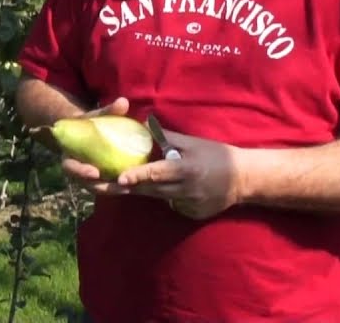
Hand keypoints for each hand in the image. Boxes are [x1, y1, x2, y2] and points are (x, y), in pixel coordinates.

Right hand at [59, 96, 133, 194]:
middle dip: (103, 187)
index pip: (71, 167)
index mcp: (69, 156)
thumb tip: (123, 102)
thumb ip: (108, 110)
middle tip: (120, 187)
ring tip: (130, 189)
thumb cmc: (89, 123)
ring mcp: (87, 177)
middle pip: (87, 184)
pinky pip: (108, 186)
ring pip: (98, 188)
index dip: (81, 171)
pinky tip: (134, 186)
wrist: (87, 131)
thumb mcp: (95, 116)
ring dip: (113, 190)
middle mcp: (76, 170)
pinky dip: (118, 187)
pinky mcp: (100, 179)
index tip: (95, 172)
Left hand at [116, 130, 242, 219]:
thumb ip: (167, 137)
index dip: (137, 175)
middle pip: (148, 190)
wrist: (244, 179)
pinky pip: (169, 205)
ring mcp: (188, 205)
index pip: (157, 173)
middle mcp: (185, 190)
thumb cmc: (217, 155)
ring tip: (110, 182)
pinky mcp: (190, 214)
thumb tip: (143, 126)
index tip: (120, 178)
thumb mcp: (193, 142)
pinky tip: (161, 188)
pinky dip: (162, 196)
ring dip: (137, 190)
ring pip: (155, 198)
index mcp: (186, 169)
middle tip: (94, 183)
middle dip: (121, 187)